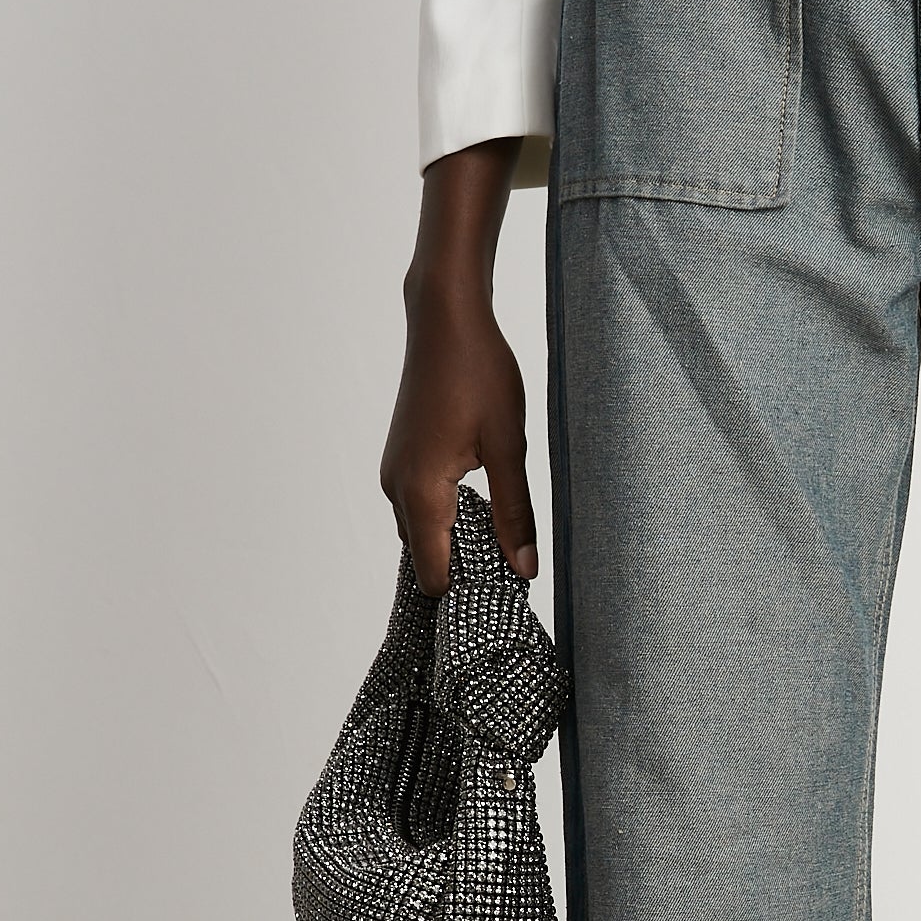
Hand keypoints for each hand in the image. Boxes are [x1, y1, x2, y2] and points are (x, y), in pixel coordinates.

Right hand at [379, 137, 532, 594]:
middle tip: (512, 576)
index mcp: (421, 494)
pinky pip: (421, 508)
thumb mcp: (509, 447)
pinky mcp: (402, 459)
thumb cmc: (480, 374)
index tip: (503, 601)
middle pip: (427, 559)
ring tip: (503, 545)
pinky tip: (485, 510)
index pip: (434, 577)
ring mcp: (394, 473)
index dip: (467, 595)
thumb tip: (525, 571)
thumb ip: (515, 514)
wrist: (445, 319)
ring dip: (458, 544)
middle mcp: (396, 489)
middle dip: (466, 573)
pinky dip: (449, 519)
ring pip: (425, 533)